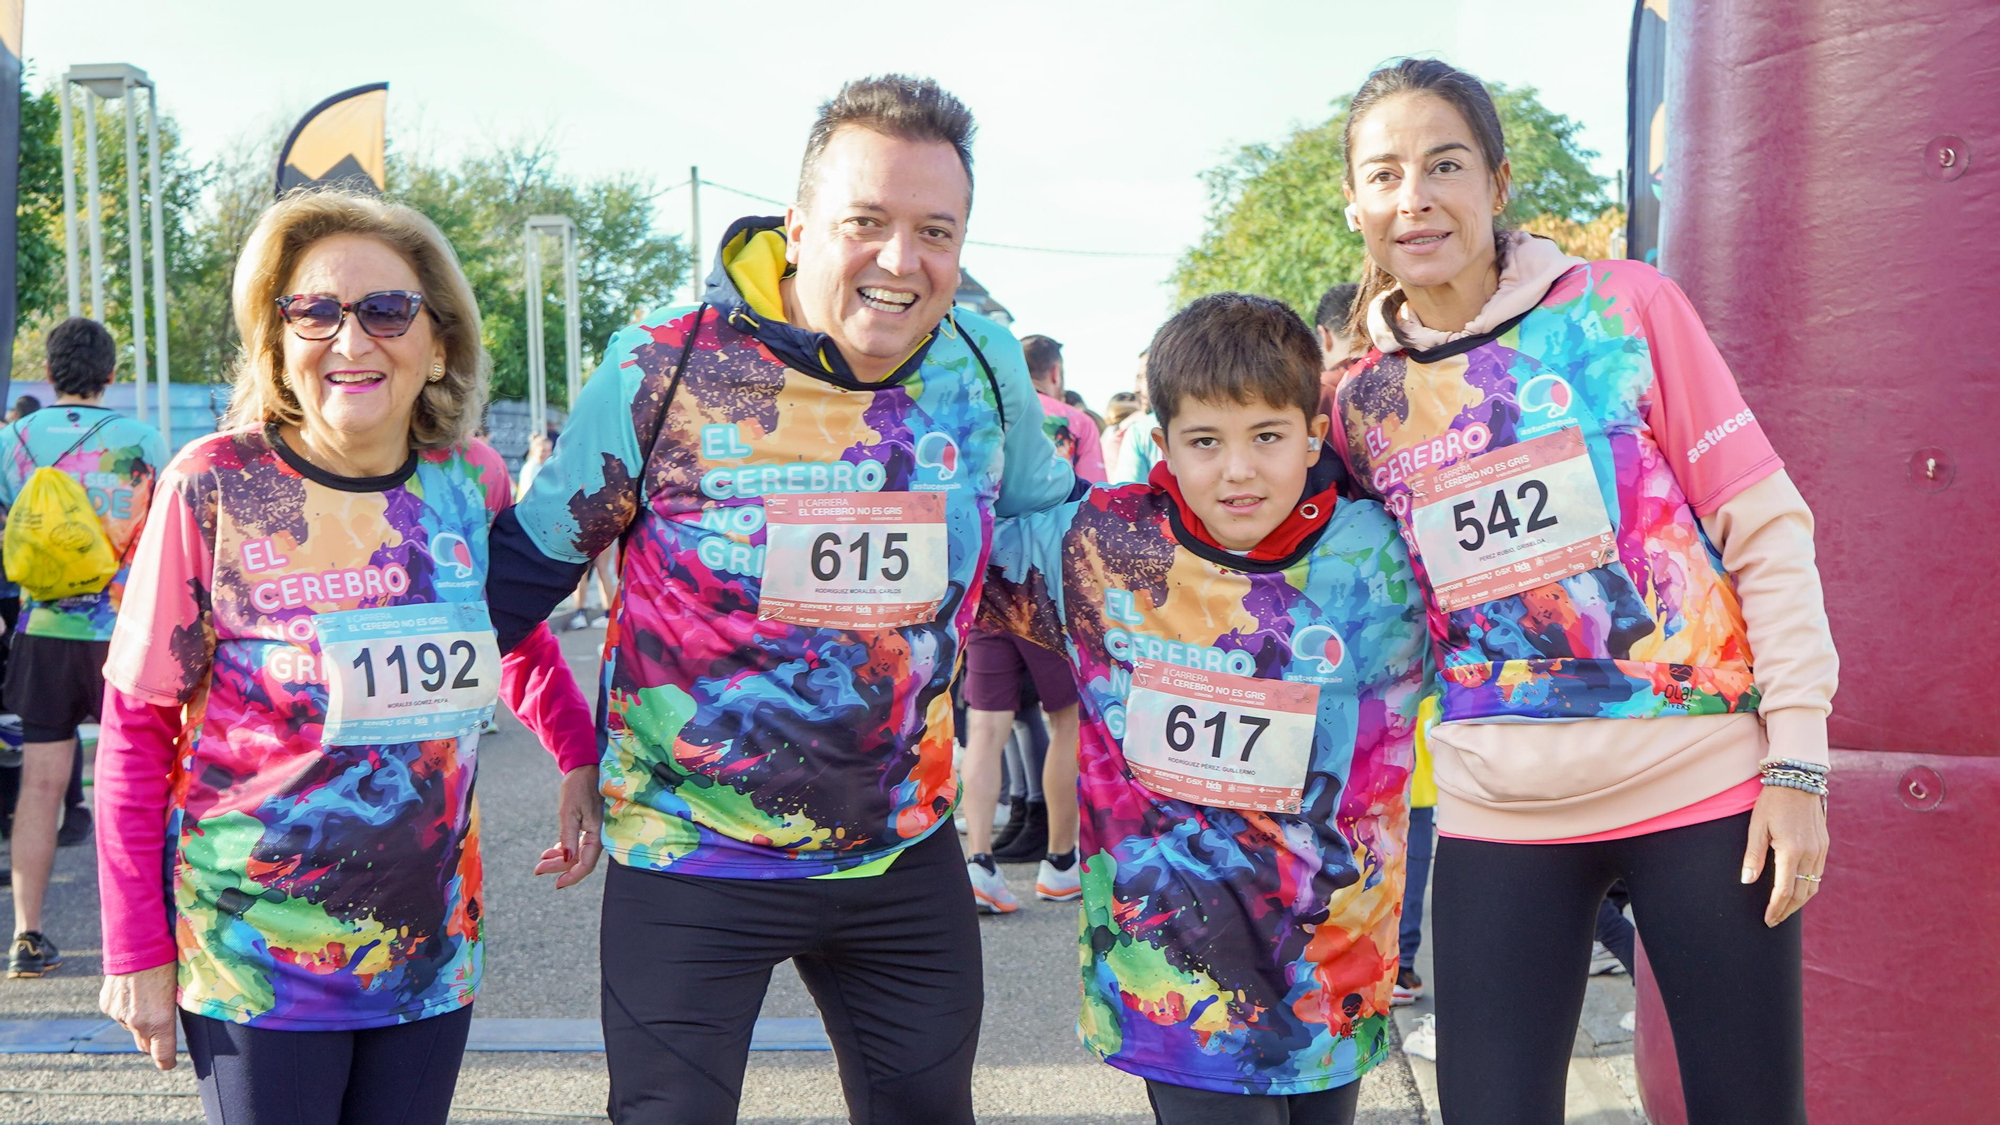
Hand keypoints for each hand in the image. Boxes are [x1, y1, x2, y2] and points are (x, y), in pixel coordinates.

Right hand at [99, 963, 178, 1069]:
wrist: (137, 945)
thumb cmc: (167, 964)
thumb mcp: (178, 990)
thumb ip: (171, 1012)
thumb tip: (172, 1022)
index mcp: (160, 1022)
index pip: (162, 1055)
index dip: (166, 1062)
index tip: (169, 1064)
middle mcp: (137, 1023)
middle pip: (145, 1046)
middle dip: (153, 1043)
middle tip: (161, 1034)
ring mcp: (119, 1015)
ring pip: (131, 1028)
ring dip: (139, 1021)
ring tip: (147, 998)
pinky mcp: (107, 1005)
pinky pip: (119, 1014)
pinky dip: (126, 1009)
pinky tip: (133, 991)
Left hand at [534, 764, 603, 888]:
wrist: (586, 768)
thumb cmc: (579, 786)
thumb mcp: (569, 811)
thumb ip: (568, 836)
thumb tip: (566, 859)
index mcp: (598, 834)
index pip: (586, 864)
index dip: (571, 876)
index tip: (556, 884)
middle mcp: (599, 836)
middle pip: (580, 860)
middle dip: (559, 867)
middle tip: (538, 869)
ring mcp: (595, 831)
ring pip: (577, 853)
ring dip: (560, 858)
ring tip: (542, 859)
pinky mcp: (589, 826)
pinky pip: (578, 844)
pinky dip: (564, 848)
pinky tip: (551, 850)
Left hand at [1741, 784, 1828, 927]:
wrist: (1798, 780)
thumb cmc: (1772, 802)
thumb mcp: (1756, 827)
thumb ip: (1753, 855)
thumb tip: (1747, 881)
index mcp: (1791, 850)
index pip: (1784, 890)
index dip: (1776, 908)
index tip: (1768, 920)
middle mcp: (1810, 853)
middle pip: (1802, 893)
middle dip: (1788, 910)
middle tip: (1774, 920)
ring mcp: (1821, 849)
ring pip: (1813, 885)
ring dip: (1799, 901)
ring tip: (1784, 909)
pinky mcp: (1824, 845)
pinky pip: (1818, 873)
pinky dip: (1808, 886)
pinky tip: (1797, 889)